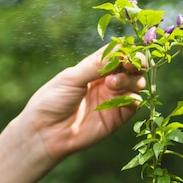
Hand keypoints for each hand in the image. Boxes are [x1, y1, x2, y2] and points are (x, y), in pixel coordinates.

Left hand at [15, 47, 145, 161]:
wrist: (45, 132)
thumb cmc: (52, 101)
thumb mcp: (71, 78)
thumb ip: (95, 66)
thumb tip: (120, 51)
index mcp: (94, 67)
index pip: (118, 53)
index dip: (126, 50)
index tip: (125, 52)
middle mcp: (106, 81)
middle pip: (132, 67)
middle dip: (135, 63)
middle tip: (128, 65)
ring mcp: (113, 99)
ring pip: (137, 83)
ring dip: (131, 79)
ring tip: (111, 83)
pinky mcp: (117, 117)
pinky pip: (135, 104)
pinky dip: (134, 98)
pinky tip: (123, 98)